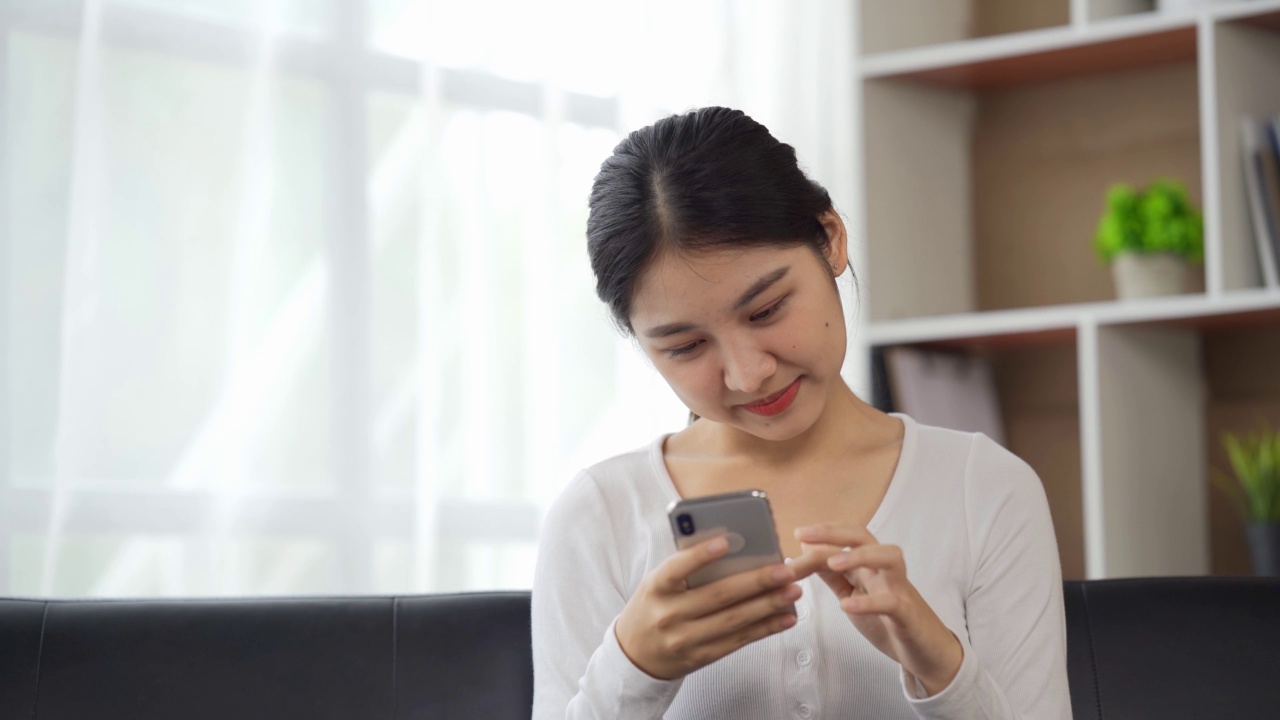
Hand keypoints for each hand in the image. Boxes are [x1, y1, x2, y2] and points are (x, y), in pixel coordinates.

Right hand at [614, 535, 802, 679]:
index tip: (725, 542)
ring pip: (733, 620)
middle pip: (718, 596)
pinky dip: (765, 628)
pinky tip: (786, 617)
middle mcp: (669, 614)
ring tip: (794, 591)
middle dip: (756, 581)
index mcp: (656, 588)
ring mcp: (685, 639)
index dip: (700, 555)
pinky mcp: (701, 657)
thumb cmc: (654, 605)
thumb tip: (736, 550)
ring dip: (768, 605)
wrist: (635, 654)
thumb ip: (687, 569)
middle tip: (786, 569)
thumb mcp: (658, 583)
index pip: (676, 568)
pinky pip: (738, 641)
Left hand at [794, 523, 963, 695]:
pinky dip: (870, 602)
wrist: (927, 651)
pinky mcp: (907, 615)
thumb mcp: (854, 594)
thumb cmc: (888, 620)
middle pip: (865, 538)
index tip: (798, 533)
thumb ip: (833, 575)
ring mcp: (899, 589)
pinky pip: (892, 602)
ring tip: (833, 564)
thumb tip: (808, 551)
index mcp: (870, 566)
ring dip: (860, 557)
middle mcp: (884, 571)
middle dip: (835, 532)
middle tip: (806, 535)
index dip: (822, 536)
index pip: (847, 539)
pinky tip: (848, 605)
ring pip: (889, 558)